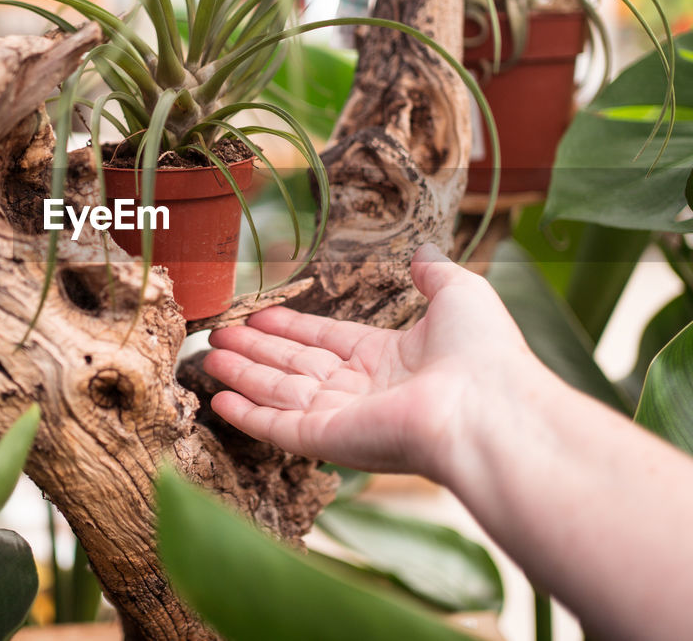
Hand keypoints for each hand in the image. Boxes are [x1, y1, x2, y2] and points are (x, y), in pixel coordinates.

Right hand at [204, 244, 540, 480]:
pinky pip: (277, 427)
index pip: (327, 341)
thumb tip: (423, 250)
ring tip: (206, 357)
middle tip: (218, 336)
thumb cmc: (482, 352)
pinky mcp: (327, 441)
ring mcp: (343, 418)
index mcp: (390, 359)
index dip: (292, 329)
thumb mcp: (459, 293)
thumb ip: (434, 273)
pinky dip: (246, 416)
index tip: (260, 316)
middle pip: (295, 368)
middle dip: (255, 352)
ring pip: (278, 393)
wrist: (486, 407)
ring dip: (241, 375)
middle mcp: (362, 391)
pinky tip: (219, 401)